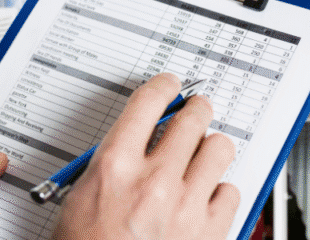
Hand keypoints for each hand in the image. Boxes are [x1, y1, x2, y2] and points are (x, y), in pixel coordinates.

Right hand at [53, 73, 239, 239]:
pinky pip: (231, 190)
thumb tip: (131, 142)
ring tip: (202, 157)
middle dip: (195, 110)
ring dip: (211, 149)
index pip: (147, 102)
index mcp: (115, 167)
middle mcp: (155, 180)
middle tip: (194, 113)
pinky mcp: (211, 231)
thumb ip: (108, 166)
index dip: (164, 86)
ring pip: (220, 148)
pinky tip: (205, 199)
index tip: (170, 85)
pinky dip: (220, 192)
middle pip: (193, 117)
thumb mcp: (79, 202)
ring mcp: (187, 206)